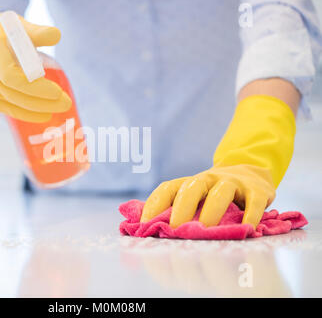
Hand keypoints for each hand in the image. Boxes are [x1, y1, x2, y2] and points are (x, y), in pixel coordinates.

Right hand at [0, 9, 70, 121]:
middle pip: (13, 93)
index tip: (57, 93)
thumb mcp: (16, 25)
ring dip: (35, 109)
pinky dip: (24, 113)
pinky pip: (3, 107)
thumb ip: (37, 32)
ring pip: (8, 103)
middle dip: (41, 102)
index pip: (12, 77)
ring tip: (58, 109)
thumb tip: (57, 35)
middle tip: (65, 104)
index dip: (35, 88)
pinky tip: (42, 115)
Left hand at [140, 164, 274, 228]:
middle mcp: (209, 179)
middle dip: (182, 208)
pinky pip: (254, 201)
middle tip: (175, 228)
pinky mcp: (256, 190)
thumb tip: (148, 231)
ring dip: (212, 211)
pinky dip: (251, 215)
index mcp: (190, 183)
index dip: (154, 205)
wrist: (250, 170)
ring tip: (206, 229)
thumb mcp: (195, 196)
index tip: (144, 224)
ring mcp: (233, 183)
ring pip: (221, 192)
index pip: (167, 188)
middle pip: (192, 188)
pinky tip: (246, 229)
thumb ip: (176, 210)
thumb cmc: (214, 192)